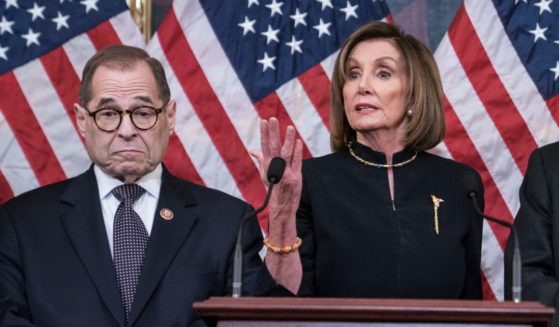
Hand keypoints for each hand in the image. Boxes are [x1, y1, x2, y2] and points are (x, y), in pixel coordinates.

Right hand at [251, 117, 301, 239]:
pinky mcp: (296, 177)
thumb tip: (253, 150)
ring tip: (289, 127)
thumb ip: (261, 160)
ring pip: (286, 153)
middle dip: (273, 133)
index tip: (263, 121)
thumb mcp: (265, 174)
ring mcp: (286, 173)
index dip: (264, 133)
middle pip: (273, 147)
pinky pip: (297, 162)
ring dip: (288, 140)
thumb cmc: (273, 189)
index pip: (264, 146)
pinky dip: (298, 152)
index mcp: (267, 166)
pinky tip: (298, 142)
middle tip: (273, 119)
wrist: (281, 207)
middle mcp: (275, 168)